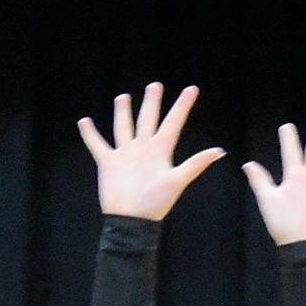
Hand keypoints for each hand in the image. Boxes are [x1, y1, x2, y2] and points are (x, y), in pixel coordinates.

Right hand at [77, 83, 224, 219]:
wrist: (132, 220)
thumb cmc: (155, 203)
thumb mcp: (177, 181)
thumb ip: (196, 164)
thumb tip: (220, 151)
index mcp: (160, 150)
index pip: (173, 122)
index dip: (183, 106)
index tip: (192, 89)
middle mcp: (143, 148)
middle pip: (148, 119)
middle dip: (151, 102)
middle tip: (155, 85)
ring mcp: (125, 154)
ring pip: (124, 127)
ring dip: (123, 112)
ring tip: (123, 97)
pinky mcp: (108, 163)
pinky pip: (98, 145)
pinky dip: (90, 134)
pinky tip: (84, 121)